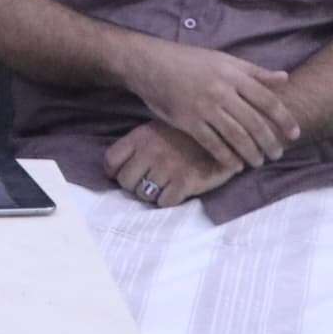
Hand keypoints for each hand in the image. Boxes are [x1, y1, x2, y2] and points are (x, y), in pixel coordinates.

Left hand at [104, 120, 238, 208]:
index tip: (121, 175)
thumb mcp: (155, 131)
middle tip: (146, 183)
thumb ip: (137, 146)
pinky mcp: (186, 182)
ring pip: (144, 194)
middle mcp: (150, 153)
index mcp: (140, 138)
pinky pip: (165, 202)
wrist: (221, 135)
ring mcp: (167, 168)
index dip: (114, 172)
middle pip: (125, 182)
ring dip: (151, 195)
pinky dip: (167, 200)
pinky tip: (175, 192)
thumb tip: (116, 167)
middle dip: (133, 186)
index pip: (111, 160)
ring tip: (163, 187)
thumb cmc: (184, 135)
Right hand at [122, 39, 300, 169]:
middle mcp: (220, 91)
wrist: (147, 63)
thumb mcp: (222, 59)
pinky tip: (235, 165)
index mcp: (232, 74)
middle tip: (277, 154)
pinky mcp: (187, 121)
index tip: (294, 134)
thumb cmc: (187, 60)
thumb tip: (284, 78)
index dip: (284, 120)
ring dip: (252, 153)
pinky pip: (213, 144)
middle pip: (254, 123)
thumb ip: (253, 71)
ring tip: (258, 162)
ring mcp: (203, 107)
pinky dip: (227, 158)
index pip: (267, 101)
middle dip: (270, 142)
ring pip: (236, 136)